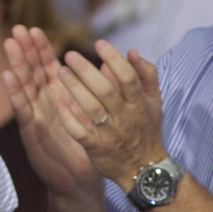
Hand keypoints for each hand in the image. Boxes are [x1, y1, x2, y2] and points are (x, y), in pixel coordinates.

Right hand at [2, 26, 98, 195]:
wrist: (81, 179)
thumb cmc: (88, 144)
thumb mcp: (98, 111)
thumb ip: (103, 86)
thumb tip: (110, 61)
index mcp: (59, 95)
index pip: (47, 66)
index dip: (40, 48)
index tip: (34, 29)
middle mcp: (44, 102)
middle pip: (33, 70)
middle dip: (25, 50)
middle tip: (17, 29)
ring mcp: (35, 115)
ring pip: (25, 85)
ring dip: (17, 64)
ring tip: (10, 45)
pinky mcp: (31, 131)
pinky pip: (23, 108)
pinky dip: (15, 91)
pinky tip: (9, 76)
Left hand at [55, 40, 165, 185]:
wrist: (143, 168)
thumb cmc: (145, 127)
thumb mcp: (153, 101)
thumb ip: (146, 74)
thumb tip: (132, 50)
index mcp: (139, 103)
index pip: (128, 77)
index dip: (114, 59)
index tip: (98, 43)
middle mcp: (126, 117)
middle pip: (105, 90)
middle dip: (86, 71)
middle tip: (69, 55)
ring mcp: (110, 133)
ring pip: (91, 108)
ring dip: (74, 89)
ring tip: (60, 72)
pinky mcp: (96, 148)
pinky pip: (81, 132)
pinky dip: (69, 119)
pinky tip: (58, 104)